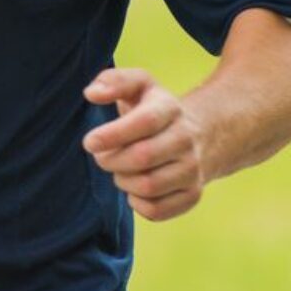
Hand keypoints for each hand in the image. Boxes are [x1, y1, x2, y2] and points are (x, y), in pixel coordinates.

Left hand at [82, 68, 206, 221]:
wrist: (201, 134)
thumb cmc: (155, 108)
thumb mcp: (139, 84)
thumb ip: (113, 80)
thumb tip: (91, 94)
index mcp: (170, 109)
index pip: (144, 122)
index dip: (112, 134)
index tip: (89, 142)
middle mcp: (186, 140)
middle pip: (142, 158)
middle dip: (112, 160)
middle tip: (102, 156)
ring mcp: (193, 170)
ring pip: (148, 186)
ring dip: (123, 181)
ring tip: (120, 169)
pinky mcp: (192, 195)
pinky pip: (156, 210)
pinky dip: (136, 203)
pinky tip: (133, 188)